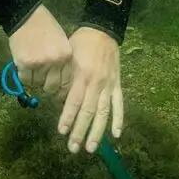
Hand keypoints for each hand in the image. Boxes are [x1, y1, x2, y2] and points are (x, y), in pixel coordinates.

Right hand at [7, 4, 72, 99]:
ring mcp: (39, 63)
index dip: (60, 88)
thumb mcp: (61, 42)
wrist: (26, 15)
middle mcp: (55, 61)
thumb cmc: (45, 27)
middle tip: (42, 79)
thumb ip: (62, 61)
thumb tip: (60, 83)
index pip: (66, 83)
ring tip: (32, 68)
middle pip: (52, 87)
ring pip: (37, 84)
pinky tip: (25, 66)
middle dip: (46, 86)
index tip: (55, 88)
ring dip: (34, 80)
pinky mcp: (24, 63)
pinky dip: (24, 76)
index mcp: (66, 55)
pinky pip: (25, 80)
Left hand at [58, 27, 124, 153]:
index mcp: (82, 75)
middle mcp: (97, 82)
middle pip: (88, 111)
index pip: (74, 101)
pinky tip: (115, 135)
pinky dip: (119, 120)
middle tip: (73, 148)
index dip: (68, 117)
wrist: (102, 30)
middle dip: (80, 131)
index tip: (62, 132)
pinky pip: (119, 104)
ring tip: (91, 148)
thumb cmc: (80, 43)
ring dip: (97, 132)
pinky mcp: (118, 84)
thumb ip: (65, 79)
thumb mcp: (67, 57)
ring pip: (103, 112)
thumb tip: (58, 100)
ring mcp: (109, 84)